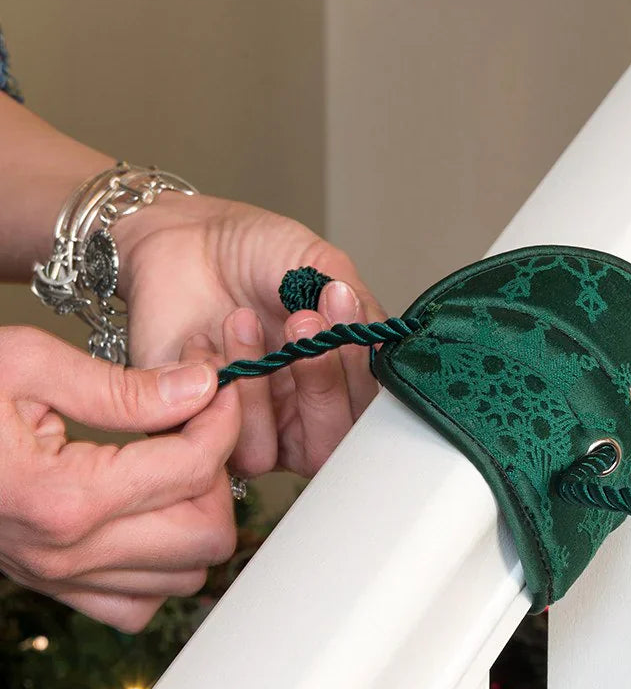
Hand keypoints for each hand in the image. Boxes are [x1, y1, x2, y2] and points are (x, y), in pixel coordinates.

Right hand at [0, 326, 239, 631]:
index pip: (194, 469)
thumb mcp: (26, 363)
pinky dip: (159, 566)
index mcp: (64, 497)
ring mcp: (59, 579)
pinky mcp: (52, 588)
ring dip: (194, 519)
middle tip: (192, 431)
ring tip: (168, 468)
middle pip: (207, 537)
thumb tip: (202, 387)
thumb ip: (123, 387)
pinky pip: (139, 604)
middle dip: (216, 476)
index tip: (216, 387)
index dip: (222, 420)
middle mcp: (67, 553)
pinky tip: (143, 515)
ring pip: (185, 577)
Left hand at [118, 194, 387, 477]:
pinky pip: (208, 436)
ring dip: (256, 387)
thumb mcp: (325, 269)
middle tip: (303, 323)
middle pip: (325, 447)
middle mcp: (298, 416)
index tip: (343, 306)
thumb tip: (384, 351)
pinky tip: (204, 338)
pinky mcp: (195, 426)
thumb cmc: (258, 254)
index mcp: (340, 384)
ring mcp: (247, 426)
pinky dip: (212, 383)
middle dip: (320, 386)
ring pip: (265, 452)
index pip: (366, 413)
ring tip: (242, 318)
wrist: (188, 236)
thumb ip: (361, 312)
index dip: (360, 374)